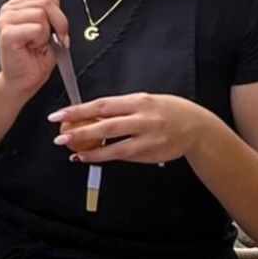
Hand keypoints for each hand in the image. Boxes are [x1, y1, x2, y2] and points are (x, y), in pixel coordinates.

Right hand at [0, 0, 70, 102]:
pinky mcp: (7, 33)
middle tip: (55, 34)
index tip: (51, 1)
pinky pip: (36, 27)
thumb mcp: (50, 20)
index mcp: (17, 2)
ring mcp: (5, 20)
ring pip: (41, 12)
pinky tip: (34, 47)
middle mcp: (9, 8)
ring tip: (42, 42)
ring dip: (50, 30)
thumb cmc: (38, 52)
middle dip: (58, 18)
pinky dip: (42, 39)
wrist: (27, 78)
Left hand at [51, 93, 208, 166]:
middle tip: (60, 136)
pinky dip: (105, 157)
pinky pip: (124, 156)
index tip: (59, 115)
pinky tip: (91, 157)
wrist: (198, 128)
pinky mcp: (151, 154)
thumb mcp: (144, 101)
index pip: (102, 105)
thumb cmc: (168, 110)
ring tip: (72, 152)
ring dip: (91, 151)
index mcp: (139, 101)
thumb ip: (120, 108)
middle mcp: (144, 119)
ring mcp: (149, 139)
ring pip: (115, 147)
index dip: (78, 110)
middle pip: (107, 126)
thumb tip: (89, 113)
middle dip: (80, 132)